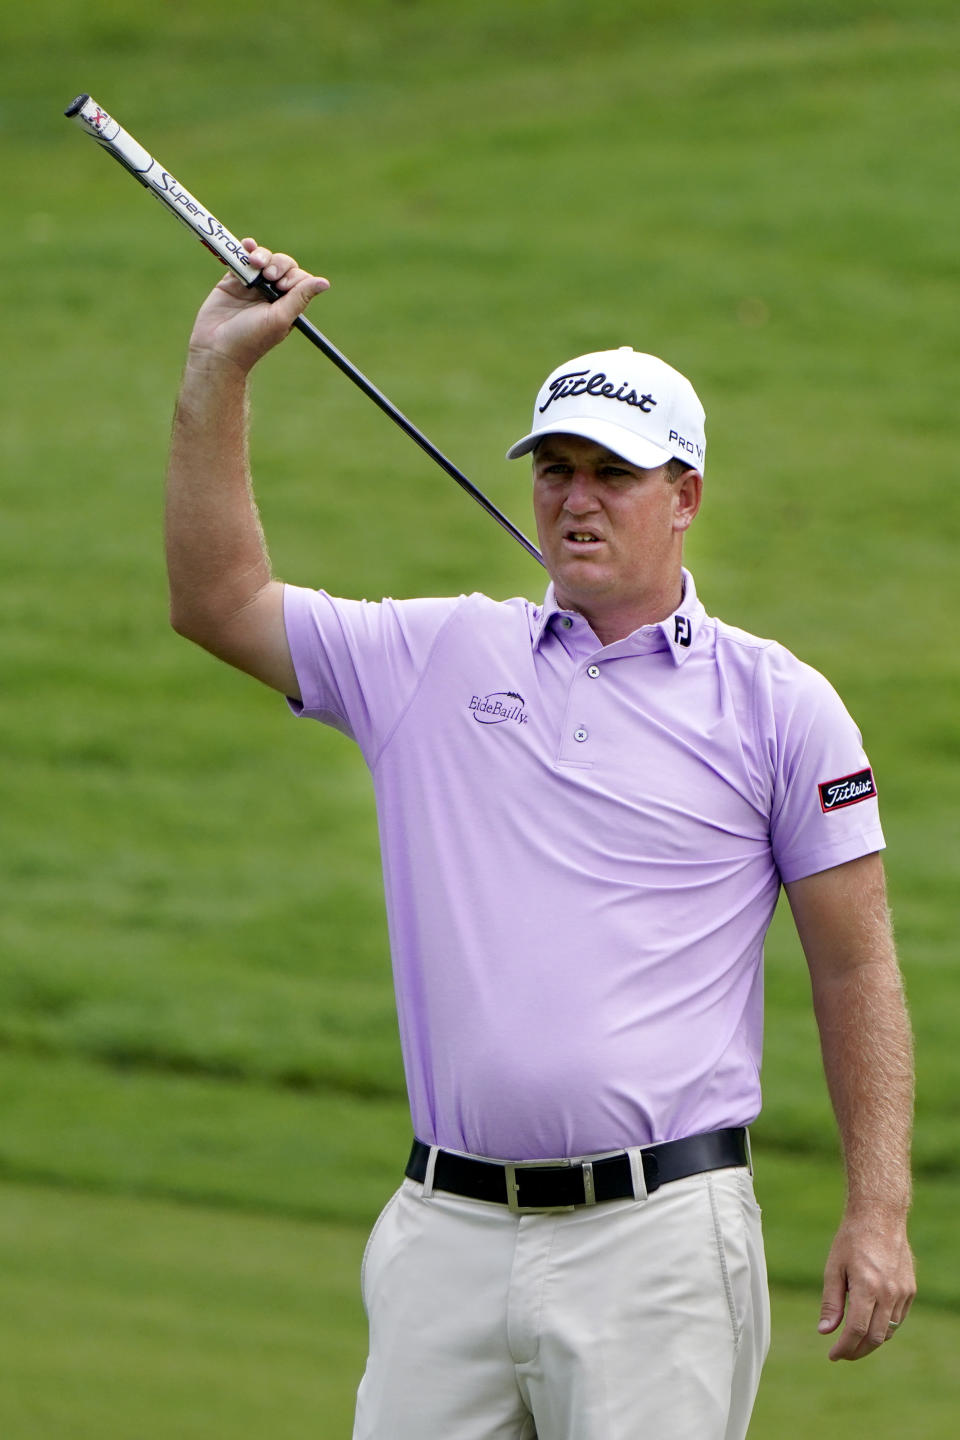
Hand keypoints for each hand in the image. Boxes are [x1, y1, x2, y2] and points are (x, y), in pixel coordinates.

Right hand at [187, 239, 329, 373]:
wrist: (215, 347)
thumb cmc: (250, 339)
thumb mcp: (280, 318)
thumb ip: (300, 297)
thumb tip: (325, 283)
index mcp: (286, 304)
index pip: (298, 278)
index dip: (292, 275)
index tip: (281, 286)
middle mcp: (271, 293)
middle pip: (282, 264)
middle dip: (277, 264)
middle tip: (268, 275)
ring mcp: (252, 285)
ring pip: (263, 259)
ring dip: (262, 255)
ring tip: (255, 262)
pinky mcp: (232, 280)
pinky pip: (241, 259)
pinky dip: (245, 249)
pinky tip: (246, 245)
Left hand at [818, 1212, 915, 1359]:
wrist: (880, 1217)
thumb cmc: (851, 1240)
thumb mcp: (833, 1268)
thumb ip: (831, 1302)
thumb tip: (825, 1331)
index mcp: (867, 1287)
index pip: (856, 1330)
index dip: (844, 1348)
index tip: (832, 1355)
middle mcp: (889, 1293)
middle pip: (875, 1338)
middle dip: (857, 1351)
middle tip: (843, 1353)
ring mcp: (902, 1292)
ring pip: (888, 1331)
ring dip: (871, 1341)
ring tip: (853, 1340)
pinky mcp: (910, 1290)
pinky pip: (898, 1319)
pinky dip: (884, 1327)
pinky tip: (870, 1323)